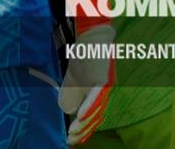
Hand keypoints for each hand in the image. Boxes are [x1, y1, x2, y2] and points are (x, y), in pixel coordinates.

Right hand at [60, 23, 115, 144]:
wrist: (92, 35)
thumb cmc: (84, 56)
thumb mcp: (75, 79)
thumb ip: (72, 94)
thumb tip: (68, 111)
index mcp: (99, 94)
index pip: (93, 117)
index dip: (84, 130)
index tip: (72, 141)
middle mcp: (105, 92)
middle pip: (96, 117)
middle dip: (83, 131)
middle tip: (70, 140)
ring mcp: (105, 86)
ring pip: (97, 110)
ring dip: (84, 123)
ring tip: (72, 132)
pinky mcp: (103, 78)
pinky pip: (96, 96)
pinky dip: (88, 107)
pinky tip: (79, 116)